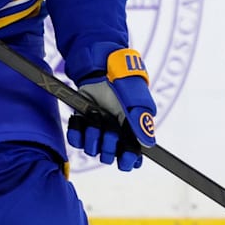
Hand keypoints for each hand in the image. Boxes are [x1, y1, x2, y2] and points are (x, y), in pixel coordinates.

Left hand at [66, 48, 155, 171]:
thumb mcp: (136, 99)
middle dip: (108, 145)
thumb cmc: (123, 79)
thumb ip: (142, 122)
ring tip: (95, 116)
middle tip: (110, 128)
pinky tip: (81, 118)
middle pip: (109, 156)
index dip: (127, 160)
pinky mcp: (81, 122)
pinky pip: (75, 140)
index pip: (131, 158)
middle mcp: (114, 133)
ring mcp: (97, 128)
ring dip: (92, 135)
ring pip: (91, 150)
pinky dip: (76, 131)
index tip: (124, 155)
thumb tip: (148, 145)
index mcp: (131, 130)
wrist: (100, 63)